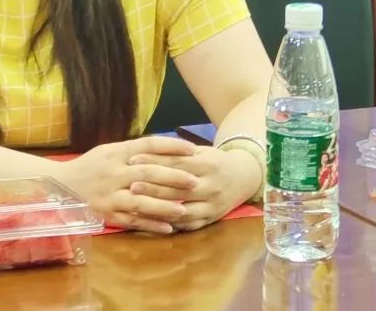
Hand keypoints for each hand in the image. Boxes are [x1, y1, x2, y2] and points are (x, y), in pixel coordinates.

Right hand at [54, 137, 202, 233]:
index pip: (148, 145)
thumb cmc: (90, 166)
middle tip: (195, 182)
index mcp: (116, 152)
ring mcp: (109, 194)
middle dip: (174, 178)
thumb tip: (167, 148)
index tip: (193, 150)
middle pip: (148, 173)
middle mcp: (113, 172)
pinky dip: (151, 225)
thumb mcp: (109, 151)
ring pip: (141, 201)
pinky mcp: (106, 214)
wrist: (60, 185)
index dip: (172, 147)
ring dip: (164, 206)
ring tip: (184, 210)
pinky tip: (168, 228)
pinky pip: (132, 221)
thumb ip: (134, 150)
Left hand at [127, 146, 262, 231]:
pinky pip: (189, 225)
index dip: (154, 162)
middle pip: (178, 189)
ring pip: (183, 211)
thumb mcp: (200, 151)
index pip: (176, 163)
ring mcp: (213, 205)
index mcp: (208, 164)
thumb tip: (143, 150)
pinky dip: (171, 224)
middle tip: (131, 185)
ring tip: (138, 206)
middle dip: (153, 188)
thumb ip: (176, 153)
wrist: (245, 177)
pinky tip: (154, 222)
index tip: (132, 161)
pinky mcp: (212, 219)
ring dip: (160, 210)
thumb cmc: (215, 160)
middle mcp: (212, 186)